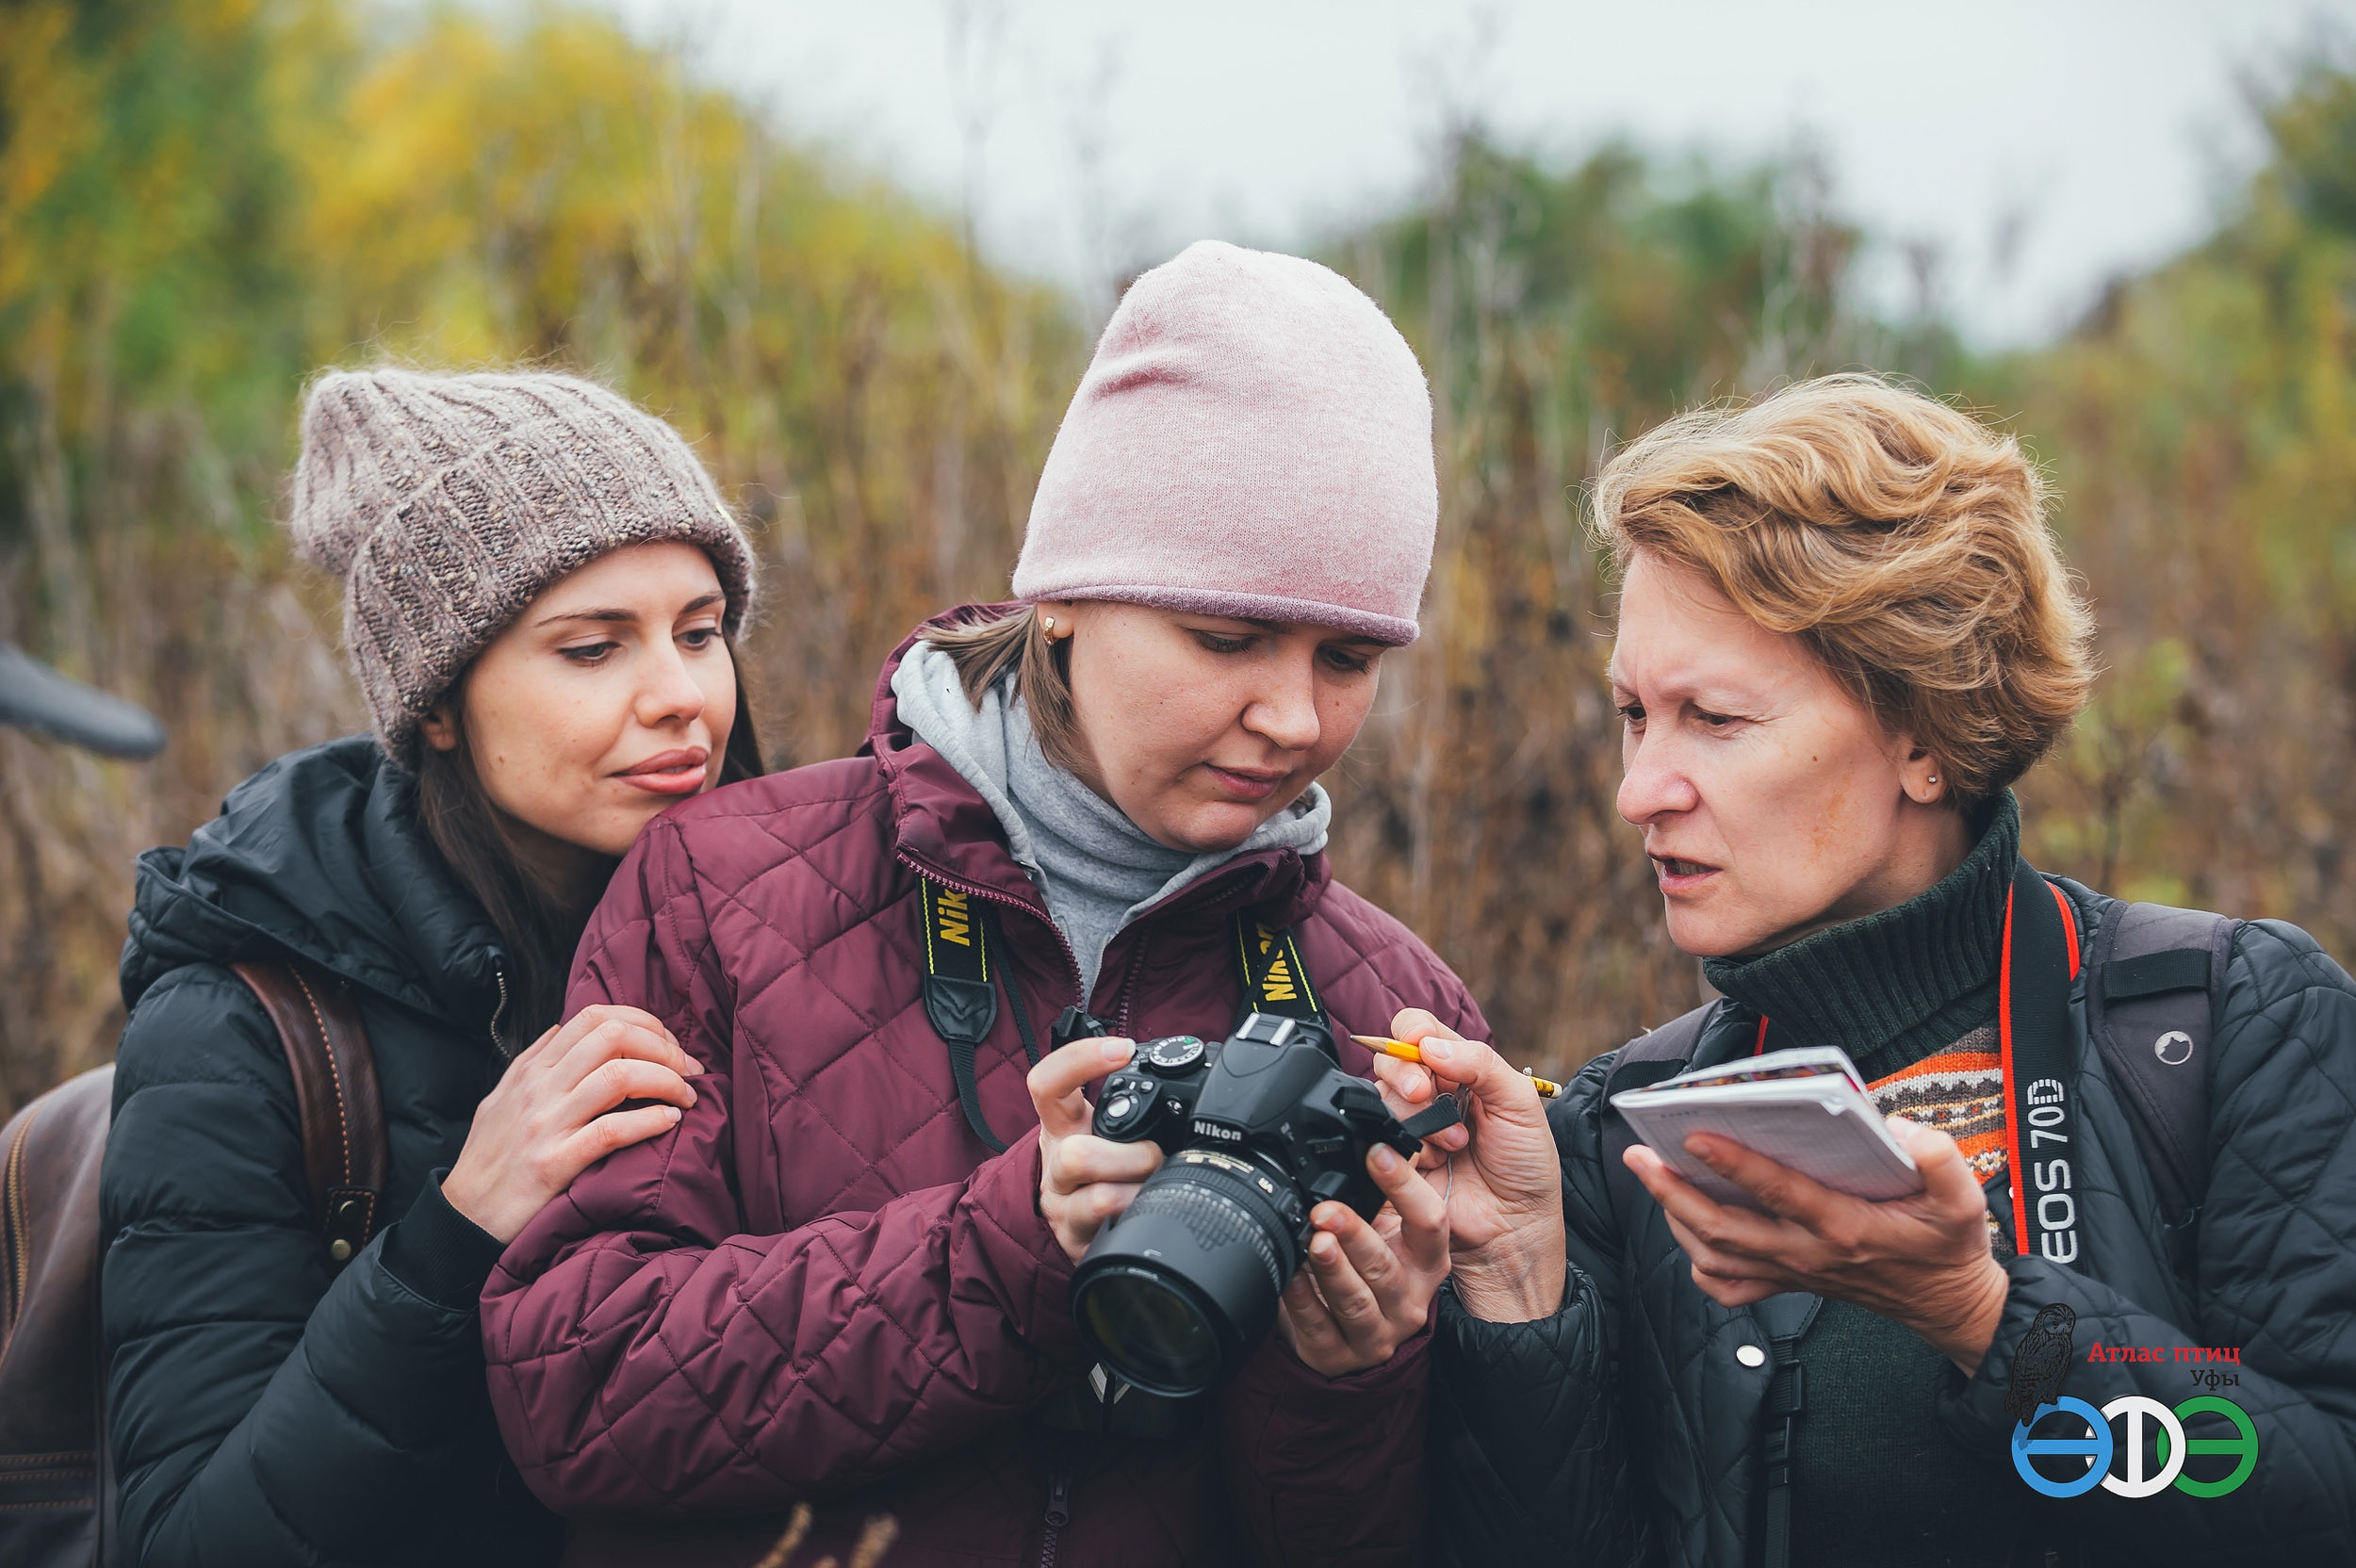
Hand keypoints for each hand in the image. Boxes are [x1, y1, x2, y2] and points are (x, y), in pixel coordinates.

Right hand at [442, 1004, 703, 1243]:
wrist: (462, 1219)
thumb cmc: (489, 1159)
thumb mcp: (501, 1098)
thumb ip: (532, 1061)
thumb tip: (562, 1028)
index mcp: (532, 1070)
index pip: (594, 1017)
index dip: (642, 1021)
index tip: (669, 1044)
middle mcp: (539, 1089)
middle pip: (613, 1037)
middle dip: (663, 1047)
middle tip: (689, 1070)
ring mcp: (546, 1125)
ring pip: (618, 1077)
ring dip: (666, 1081)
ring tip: (686, 1097)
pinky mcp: (553, 1165)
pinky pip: (611, 1131)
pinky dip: (650, 1121)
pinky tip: (669, 1122)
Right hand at [1029, 1036, 1162, 1262]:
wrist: (1073, 1226)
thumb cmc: (1098, 1169)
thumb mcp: (1104, 1130)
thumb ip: (1131, 1104)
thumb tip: (1187, 1072)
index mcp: (1063, 1123)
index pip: (1048, 1083)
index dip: (1079, 1060)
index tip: (1122, 1049)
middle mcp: (1056, 1159)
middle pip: (1076, 1152)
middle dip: (1131, 1154)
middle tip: (1154, 1155)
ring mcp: (1062, 1201)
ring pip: (1096, 1192)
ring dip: (1137, 1181)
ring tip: (1152, 1182)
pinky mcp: (1073, 1234)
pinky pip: (1105, 1220)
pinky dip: (1135, 1211)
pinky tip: (1144, 1209)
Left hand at [1276, 1138, 1451, 1375]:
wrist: (1355, 1336)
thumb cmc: (1371, 1268)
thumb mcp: (1389, 1228)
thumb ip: (1384, 1187)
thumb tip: (1377, 1124)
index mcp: (1427, 1261)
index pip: (1430, 1222)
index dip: (1405, 1186)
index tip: (1375, 1152)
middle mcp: (1409, 1299)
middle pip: (1386, 1266)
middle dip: (1356, 1235)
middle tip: (1326, 1209)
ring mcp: (1377, 1333)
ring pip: (1357, 1302)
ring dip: (1332, 1270)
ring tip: (1313, 1243)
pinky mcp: (1339, 1355)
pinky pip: (1318, 1327)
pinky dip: (1300, 1300)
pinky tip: (1288, 1275)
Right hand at [1367, 1010, 1567, 1320]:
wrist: (1516, 1228)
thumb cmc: (1524, 1165)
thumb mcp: (1519, 1103)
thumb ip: (1481, 1063)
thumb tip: (1430, 1044)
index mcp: (1459, 1069)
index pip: (1418, 1030)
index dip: (1412, 1032)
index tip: (1422, 1046)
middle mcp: (1429, 1093)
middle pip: (1389, 1059)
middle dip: (1404, 1071)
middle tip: (1425, 1092)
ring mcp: (1409, 1126)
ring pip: (1381, 1097)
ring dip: (1415, 1116)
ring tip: (1454, 1142)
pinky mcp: (1392, 1159)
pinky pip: (1378, 1138)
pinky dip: (1406, 1145)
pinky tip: (1435, 1161)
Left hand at [1623, 1116, 2010, 1372]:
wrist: (1948, 1304)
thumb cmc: (1947, 1244)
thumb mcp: (1963, 1200)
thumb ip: (1939, 1159)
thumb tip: (1898, 1128)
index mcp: (1845, 1227)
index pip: (1779, 1193)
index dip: (1735, 1164)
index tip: (1695, 1134)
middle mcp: (1808, 1253)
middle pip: (1724, 1230)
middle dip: (1674, 1192)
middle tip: (1639, 1155)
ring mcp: (1794, 1273)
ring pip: (1716, 1257)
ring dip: (1676, 1219)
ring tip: (1651, 1176)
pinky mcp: (1789, 1283)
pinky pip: (1730, 1287)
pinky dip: (1700, 1263)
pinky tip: (1687, 1231)